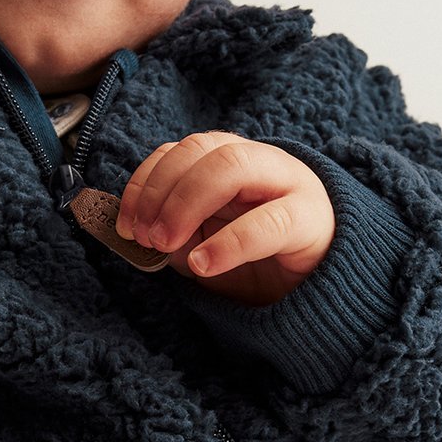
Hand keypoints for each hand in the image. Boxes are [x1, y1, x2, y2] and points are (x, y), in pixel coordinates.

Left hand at [116, 132, 335, 306]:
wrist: (316, 291)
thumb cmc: (257, 263)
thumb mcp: (203, 246)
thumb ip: (172, 235)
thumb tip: (135, 233)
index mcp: (229, 162)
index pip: (180, 150)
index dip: (145, 183)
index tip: (126, 224)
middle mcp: (258, 162)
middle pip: (202, 149)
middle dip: (162, 191)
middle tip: (146, 236)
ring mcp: (287, 183)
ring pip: (232, 166)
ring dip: (186, 203)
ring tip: (166, 245)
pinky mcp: (309, 219)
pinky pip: (268, 222)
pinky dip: (228, 242)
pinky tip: (204, 264)